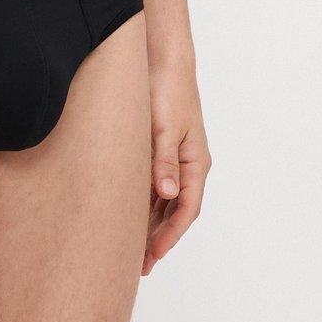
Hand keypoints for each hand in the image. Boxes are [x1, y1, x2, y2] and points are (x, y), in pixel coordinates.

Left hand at [143, 60, 210, 275]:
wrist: (162, 56)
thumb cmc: (167, 87)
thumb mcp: (164, 126)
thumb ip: (163, 160)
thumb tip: (167, 195)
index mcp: (195, 161)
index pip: (186, 210)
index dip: (170, 236)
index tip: (152, 257)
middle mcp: (187, 163)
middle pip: (175, 211)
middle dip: (159, 238)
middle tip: (138, 265)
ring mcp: (174, 156)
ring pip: (163, 200)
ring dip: (150, 223)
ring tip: (130, 247)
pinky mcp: (159, 147)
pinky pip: (153, 184)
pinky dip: (144, 202)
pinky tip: (126, 213)